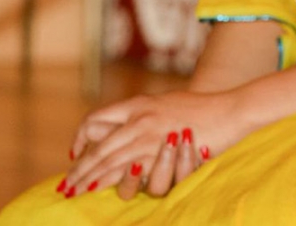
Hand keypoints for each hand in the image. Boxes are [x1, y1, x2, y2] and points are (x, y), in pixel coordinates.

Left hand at [63, 91, 234, 198]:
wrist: (229, 110)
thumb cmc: (202, 108)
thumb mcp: (167, 104)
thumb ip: (145, 114)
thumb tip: (127, 126)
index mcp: (139, 104)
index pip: (97, 120)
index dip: (82, 138)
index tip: (74, 153)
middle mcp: (139, 118)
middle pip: (98, 146)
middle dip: (80, 168)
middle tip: (65, 184)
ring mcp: (149, 135)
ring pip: (108, 160)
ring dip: (89, 178)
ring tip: (76, 191)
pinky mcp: (160, 151)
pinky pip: (128, 170)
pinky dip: (111, 180)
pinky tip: (100, 188)